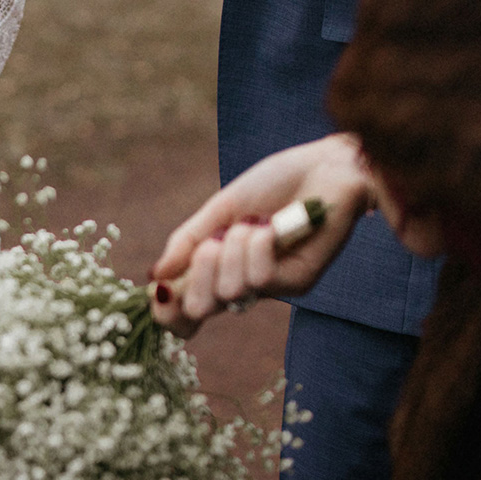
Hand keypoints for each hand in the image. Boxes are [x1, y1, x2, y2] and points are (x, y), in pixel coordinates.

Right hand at [149, 133, 371, 336]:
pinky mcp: (298, 282)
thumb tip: (155, 277)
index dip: (167, 312)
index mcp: (218, 270)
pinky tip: (272, 226)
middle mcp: (242, 285)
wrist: (325, 165)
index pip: (186, 314)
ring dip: (233, 249)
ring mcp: (271, 287)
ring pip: (229, 291)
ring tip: (254, 223)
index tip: (160, 291)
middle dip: (197, 273)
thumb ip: (187, 242)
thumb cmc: (275, 183)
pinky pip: (260, 278)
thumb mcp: (220, 209)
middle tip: (211, 244)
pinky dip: (258, 246)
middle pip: (199, 310)